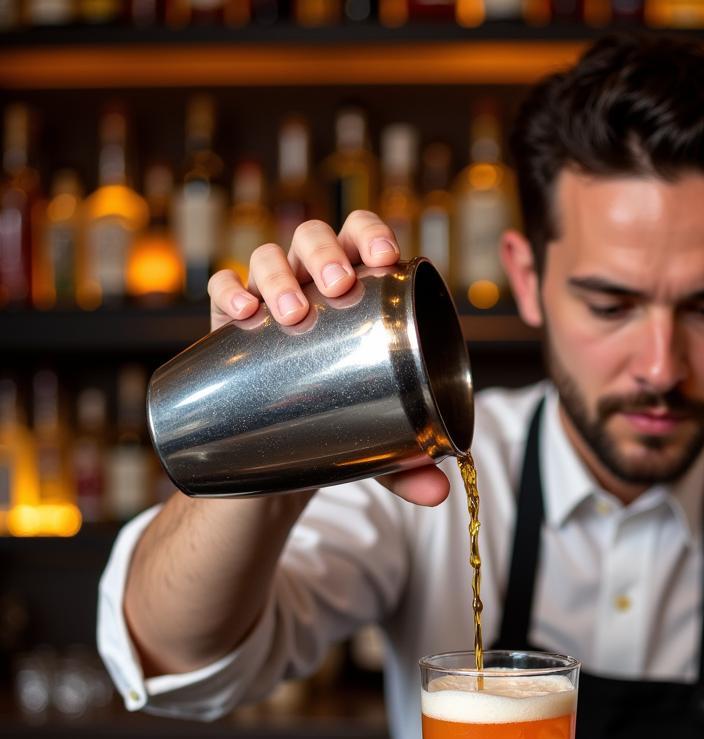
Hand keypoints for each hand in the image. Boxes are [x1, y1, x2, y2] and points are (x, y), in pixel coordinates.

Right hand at [205, 212, 450, 507]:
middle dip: (326, 254)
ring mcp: (270, 301)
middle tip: (338, 288)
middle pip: (315, 238)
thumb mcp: (378, 446)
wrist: (285, 457)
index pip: (364, 238)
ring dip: (279, 276)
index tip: (386, 258)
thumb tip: (437, 494)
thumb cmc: (345, 427)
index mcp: (359, 292)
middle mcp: (312, 285)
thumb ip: (408, 465)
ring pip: (269, 258)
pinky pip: (221, 289)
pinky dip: (228, 290)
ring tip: (291, 314)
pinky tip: (239, 312)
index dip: (371, 234)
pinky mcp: (231, 327)